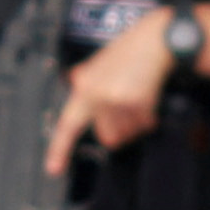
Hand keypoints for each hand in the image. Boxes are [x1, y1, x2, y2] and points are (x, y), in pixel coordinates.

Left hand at [46, 11, 172, 172]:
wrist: (156, 40)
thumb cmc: (129, 51)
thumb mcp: (99, 62)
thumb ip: (86, 78)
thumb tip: (75, 84)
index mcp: (84, 87)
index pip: (68, 123)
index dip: (59, 149)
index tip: (54, 169)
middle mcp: (98, 96)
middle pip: (109, 138)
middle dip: (120, 130)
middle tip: (126, 111)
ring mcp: (117, 100)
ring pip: (127, 133)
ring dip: (136, 123)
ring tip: (138, 98)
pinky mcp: (138, 103)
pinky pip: (144, 124)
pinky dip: (149, 116)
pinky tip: (148, 96)